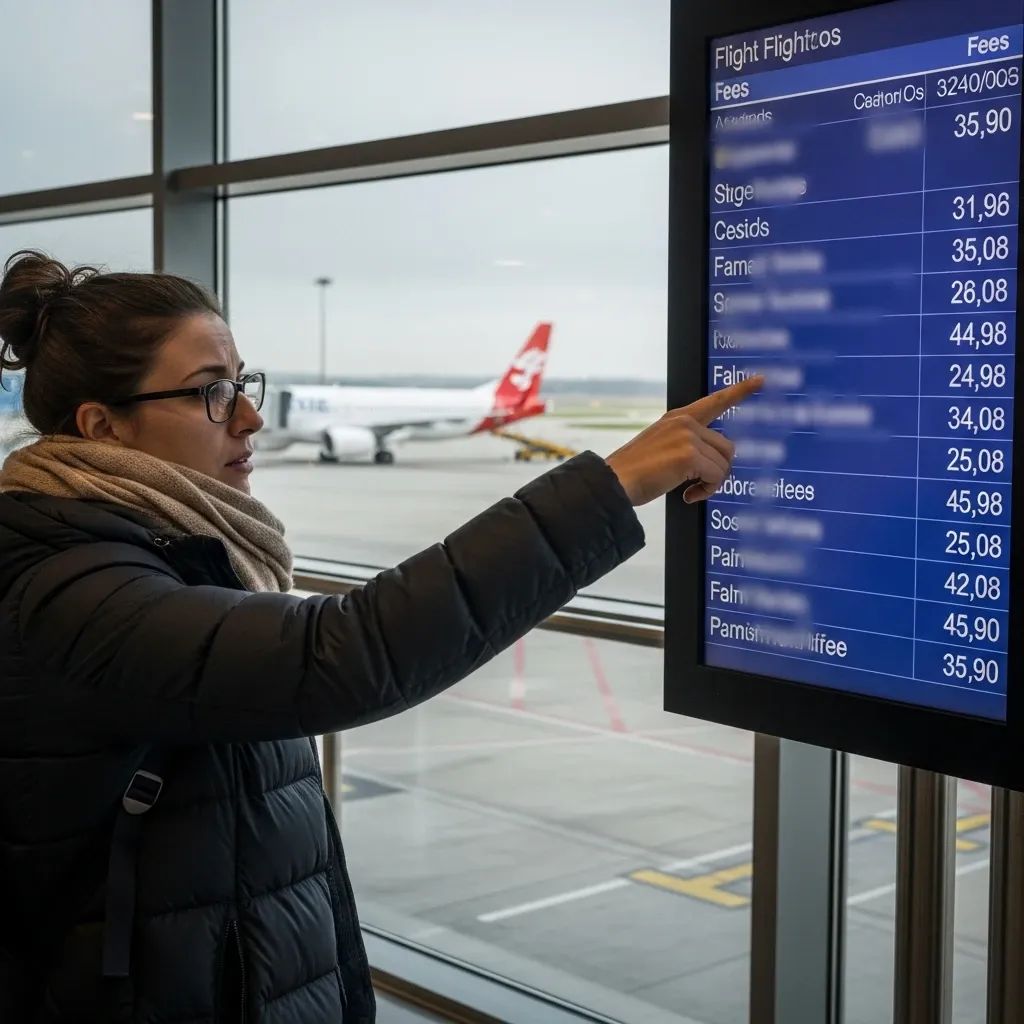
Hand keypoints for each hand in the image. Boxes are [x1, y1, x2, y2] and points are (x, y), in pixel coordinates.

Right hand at [605, 375, 763, 505]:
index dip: (739, 391)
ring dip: (711, 483)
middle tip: (697, 485)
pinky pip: (716, 477)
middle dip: (717, 470)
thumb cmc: (634, 474)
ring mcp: (688, 436)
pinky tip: (687, 495)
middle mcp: (685, 422)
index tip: (761, 380)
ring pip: (723, 464)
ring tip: (688, 490)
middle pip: (726, 447)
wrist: (613, 483)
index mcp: (677, 418)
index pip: (714, 401)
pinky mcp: (689, 455)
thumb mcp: (661, 449)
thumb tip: (716, 463)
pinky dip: (706, 491)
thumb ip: (688, 447)